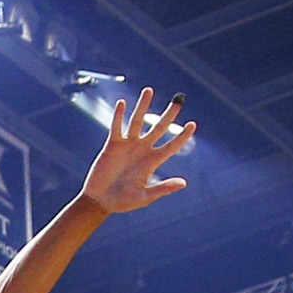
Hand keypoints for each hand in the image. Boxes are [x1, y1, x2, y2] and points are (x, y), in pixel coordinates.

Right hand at [80, 88, 195, 215]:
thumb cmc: (122, 202)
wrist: (100, 200)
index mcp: (152, 162)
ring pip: (138, 121)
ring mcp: (128, 145)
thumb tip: (183, 183)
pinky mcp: (112, 144)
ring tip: (149, 90)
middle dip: (170, 114)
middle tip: (179, 98)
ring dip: (143, 106)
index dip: (182, 136)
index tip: (193, 124)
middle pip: (159, 127)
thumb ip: (162, 189)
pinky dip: (119, 115)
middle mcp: (143, 150)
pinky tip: (123, 103)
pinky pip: (116, 126)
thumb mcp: (144, 197)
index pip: (172, 145)